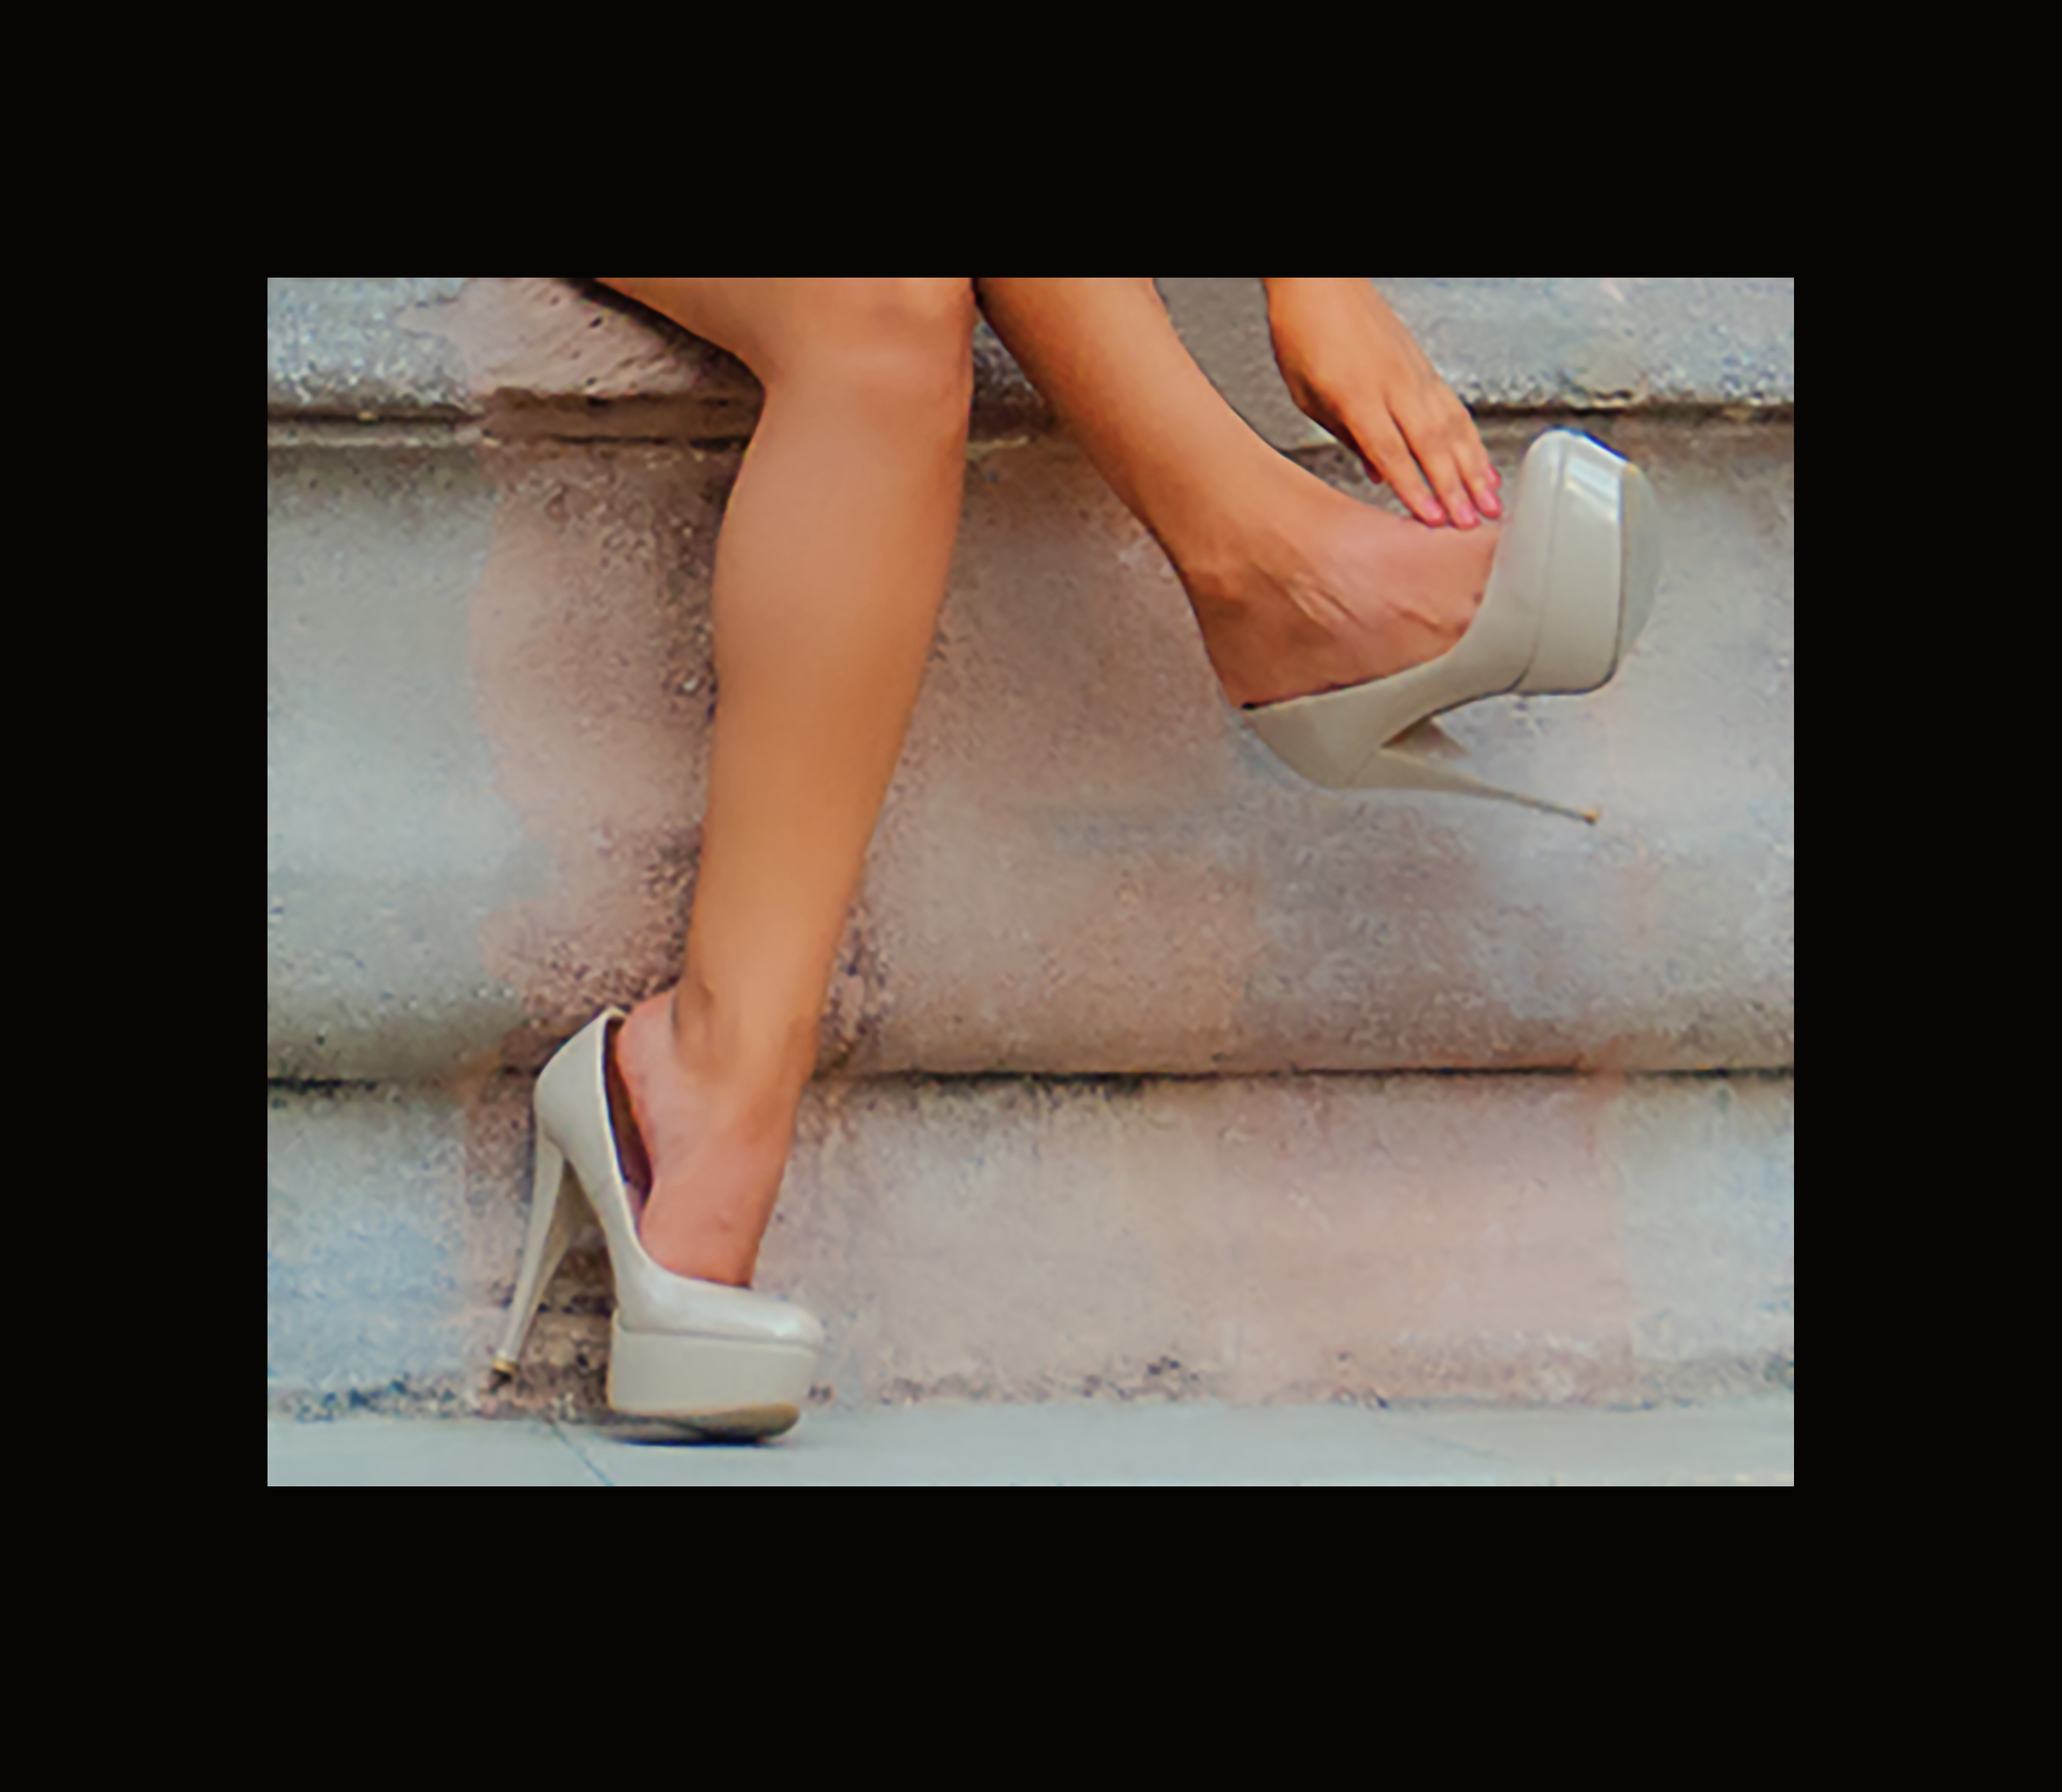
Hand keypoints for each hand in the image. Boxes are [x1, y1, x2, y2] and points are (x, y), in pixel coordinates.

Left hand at [1263, 278, 1499, 527]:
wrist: (1321, 281)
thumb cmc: (1305, 333)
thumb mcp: (1308, 396)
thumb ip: (1345, 437)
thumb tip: (1378, 475)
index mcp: (1356, 395)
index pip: (1391, 452)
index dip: (1414, 488)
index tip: (1431, 519)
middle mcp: (1392, 385)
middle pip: (1430, 444)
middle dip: (1454, 488)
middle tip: (1472, 524)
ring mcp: (1414, 374)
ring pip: (1452, 427)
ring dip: (1474, 468)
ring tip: (1489, 502)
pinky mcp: (1425, 368)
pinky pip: (1455, 408)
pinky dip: (1472, 439)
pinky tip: (1482, 462)